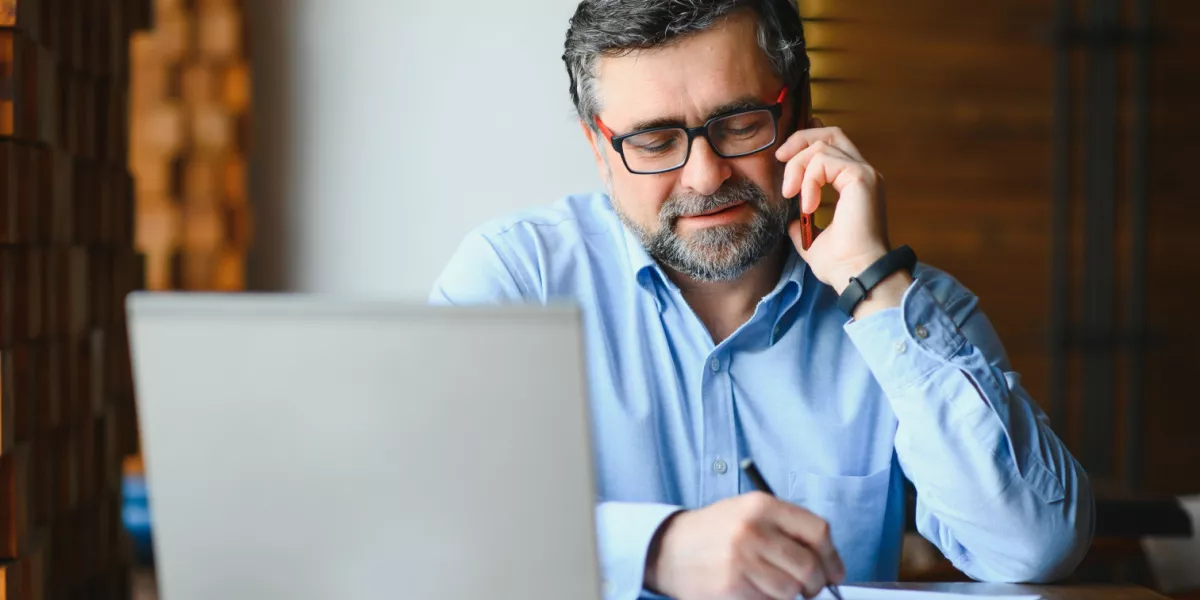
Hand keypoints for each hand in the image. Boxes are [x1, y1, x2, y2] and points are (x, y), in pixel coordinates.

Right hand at [645, 492, 844, 599]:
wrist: (668, 548)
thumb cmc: (714, 532)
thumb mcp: (747, 513)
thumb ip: (785, 528)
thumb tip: (827, 561)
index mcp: (762, 505)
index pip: (817, 531)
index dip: (832, 557)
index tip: (835, 572)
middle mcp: (753, 530)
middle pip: (809, 566)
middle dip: (815, 583)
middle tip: (810, 588)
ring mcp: (742, 559)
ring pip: (791, 590)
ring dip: (789, 594)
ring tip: (772, 585)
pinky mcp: (732, 586)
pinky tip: (753, 590)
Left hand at [775, 118, 890, 293]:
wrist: (855, 273)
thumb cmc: (841, 262)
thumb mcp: (812, 239)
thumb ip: (803, 224)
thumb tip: (791, 220)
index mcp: (856, 184)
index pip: (833, 145)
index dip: (806, 144)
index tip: (782, 159)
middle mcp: (863, 174)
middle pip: (831, 133)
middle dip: (800, 140)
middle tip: (780, 158)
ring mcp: (864, 174)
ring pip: (823, 145)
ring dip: (798, 166)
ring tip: (791, 195)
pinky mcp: (861, 177)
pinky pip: (824, 161)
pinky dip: (808, 180)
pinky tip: (808, 205)